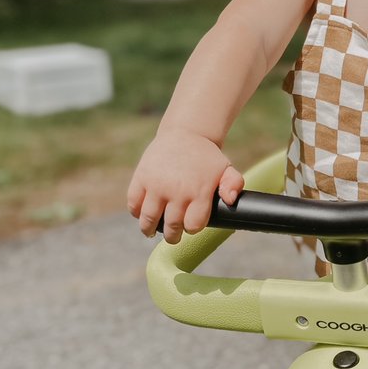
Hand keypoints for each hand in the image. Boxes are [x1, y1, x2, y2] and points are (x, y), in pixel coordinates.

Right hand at [127, 127, 243, 243]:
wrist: (186, 132)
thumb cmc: (206, 158)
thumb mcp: (226, 169)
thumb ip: (233, 185)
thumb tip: (229, 200)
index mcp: (199, 192)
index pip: (193, 225)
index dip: (192, 227)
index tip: (190, 224)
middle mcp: (177, 191)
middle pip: (171, 227)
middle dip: (173, 235)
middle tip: (173, 235)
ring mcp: (157, 185)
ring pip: (148, 220)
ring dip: (149, 230)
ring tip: (152, 230)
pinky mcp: (141, 177)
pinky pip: (134, 204)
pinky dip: (136, 212)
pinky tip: (143, 212)